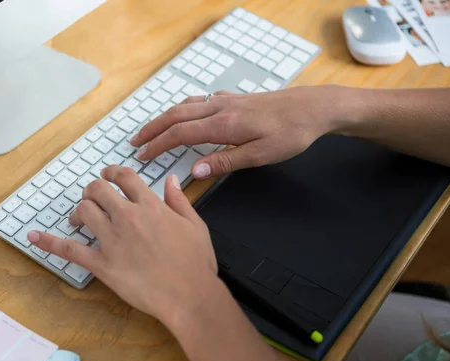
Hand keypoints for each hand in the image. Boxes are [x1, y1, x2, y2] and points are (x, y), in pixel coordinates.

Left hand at [27, 166, 218, 323]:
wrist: (189, 295)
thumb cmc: (195, 263)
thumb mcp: (195, 225)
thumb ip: (179, 199)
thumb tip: (170, 179)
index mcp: (151, 206)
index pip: (124, 177)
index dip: (113, 172)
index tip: (108, 174)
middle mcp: (128, 217)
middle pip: (98, 189)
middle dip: (93, 190)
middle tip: (92, 198)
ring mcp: (112, 240)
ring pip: (83, 211)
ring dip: (78, 210)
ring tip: (78, 217)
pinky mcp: (101, 264)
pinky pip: (69, 250)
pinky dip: (48, 242)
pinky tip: (33, 237)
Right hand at [131, 85, 344, 178]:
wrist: (314, 107)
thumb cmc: (291, 133)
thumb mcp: (260, 155)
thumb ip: (225, 162)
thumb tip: (194, 171)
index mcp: (224, 125)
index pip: (180, 134)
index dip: (158, 145)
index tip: (143, 156)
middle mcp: (220, 109)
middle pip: (176, 116)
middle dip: (152, 129)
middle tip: (136, 143)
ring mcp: (227, 101)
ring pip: (185, 106)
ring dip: (164, 118)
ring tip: (151, 130)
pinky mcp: (235, 99)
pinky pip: (200, 101)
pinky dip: (183, 108)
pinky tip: (184, 113)